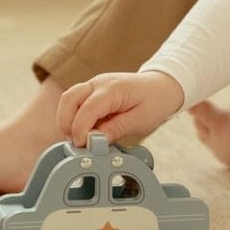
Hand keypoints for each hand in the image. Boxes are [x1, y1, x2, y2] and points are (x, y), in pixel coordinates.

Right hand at [57, 71, 184, 147]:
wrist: (162, 86)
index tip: (82, 146)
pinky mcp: (92, 91)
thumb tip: (94, 142)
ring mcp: (93, 85)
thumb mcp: (140, 121)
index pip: (87, 108)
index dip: (80, 129)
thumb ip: (116, 130)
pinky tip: (87, 131)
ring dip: (68, 120)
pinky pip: (74, 102)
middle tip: (79, 144)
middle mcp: (98, 83)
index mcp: (113, 89)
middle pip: (68, 99)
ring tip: (82, 139)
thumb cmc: (155, 101)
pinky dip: (74, 118)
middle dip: (67, 123)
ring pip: (67, 100)